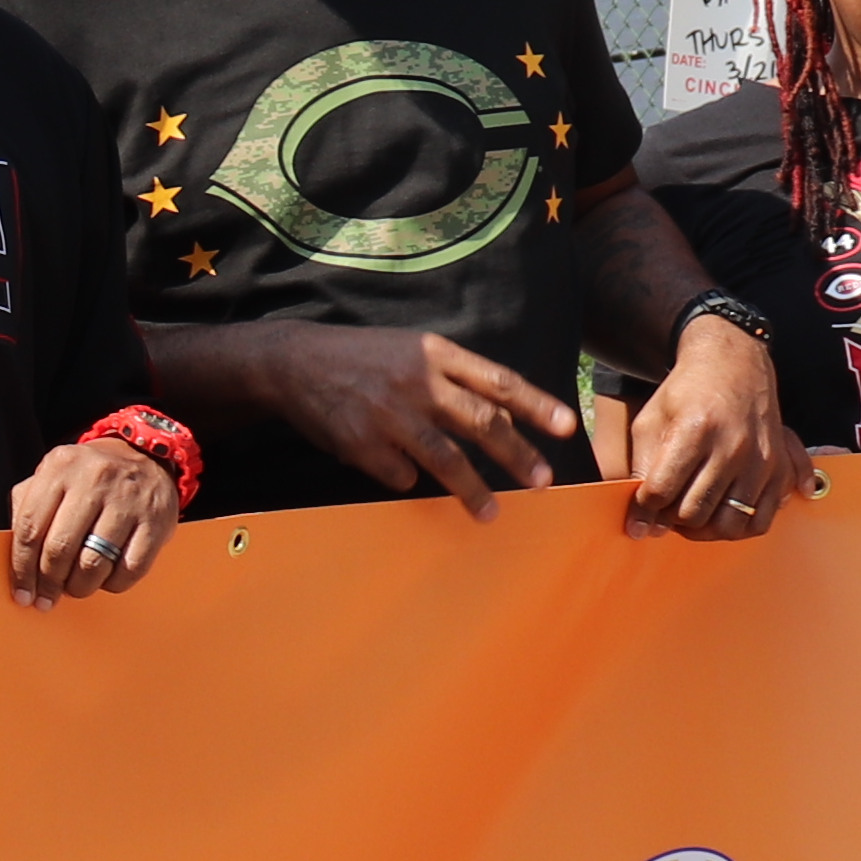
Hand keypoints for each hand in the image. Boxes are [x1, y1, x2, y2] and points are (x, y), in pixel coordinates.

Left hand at [7, 440, 179, 606]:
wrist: (147, 455)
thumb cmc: (89, 475)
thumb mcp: (53, 474)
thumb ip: (28, 506)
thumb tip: (14, 558)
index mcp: (60, 468)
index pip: (30, 527)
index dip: (21, 568)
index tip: (21, 593)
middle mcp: (94, 480)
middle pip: (60, 548)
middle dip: (49, 582)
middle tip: (47, 598)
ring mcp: (128, 501)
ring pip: (93, 563)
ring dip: (79, 586)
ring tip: (75, 587)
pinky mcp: (156, 521)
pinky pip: (130, 569)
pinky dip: (113, 584)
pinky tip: (106, 579)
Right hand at [239, 322, 574, 513]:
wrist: (293, 361)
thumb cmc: (361, 357)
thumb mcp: (411, 348)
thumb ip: (452, 375)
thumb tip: (502, 416)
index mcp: (435, 353)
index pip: (498, 381)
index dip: (536, 404)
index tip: (567, 426)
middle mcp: (417, 381)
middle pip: (481, 422)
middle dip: (517, 454)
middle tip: (543, 480)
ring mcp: (389, 414)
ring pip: (445, 458)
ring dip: (473, 489)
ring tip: (492, 512)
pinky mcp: (361, 443)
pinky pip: (399, 474)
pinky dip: (408, 479)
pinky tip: (404, 478)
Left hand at [623, 311, 804, 538]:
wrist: (734, 365)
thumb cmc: (685, 394)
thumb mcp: (650, 421)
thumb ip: (642, 469)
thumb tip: (642, 521)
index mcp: (694, 430)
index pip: (661, 491)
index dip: (643, 510)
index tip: (639, 515)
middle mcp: (732, 447)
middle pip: (694, 512)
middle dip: (671, 521)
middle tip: (664, 512)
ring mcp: (761, 461)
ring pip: (729, 525)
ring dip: (703, 530)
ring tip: (690, 515)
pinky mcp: (780, 469)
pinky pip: (761, 522)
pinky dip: (738, 528)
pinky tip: (721, 514)